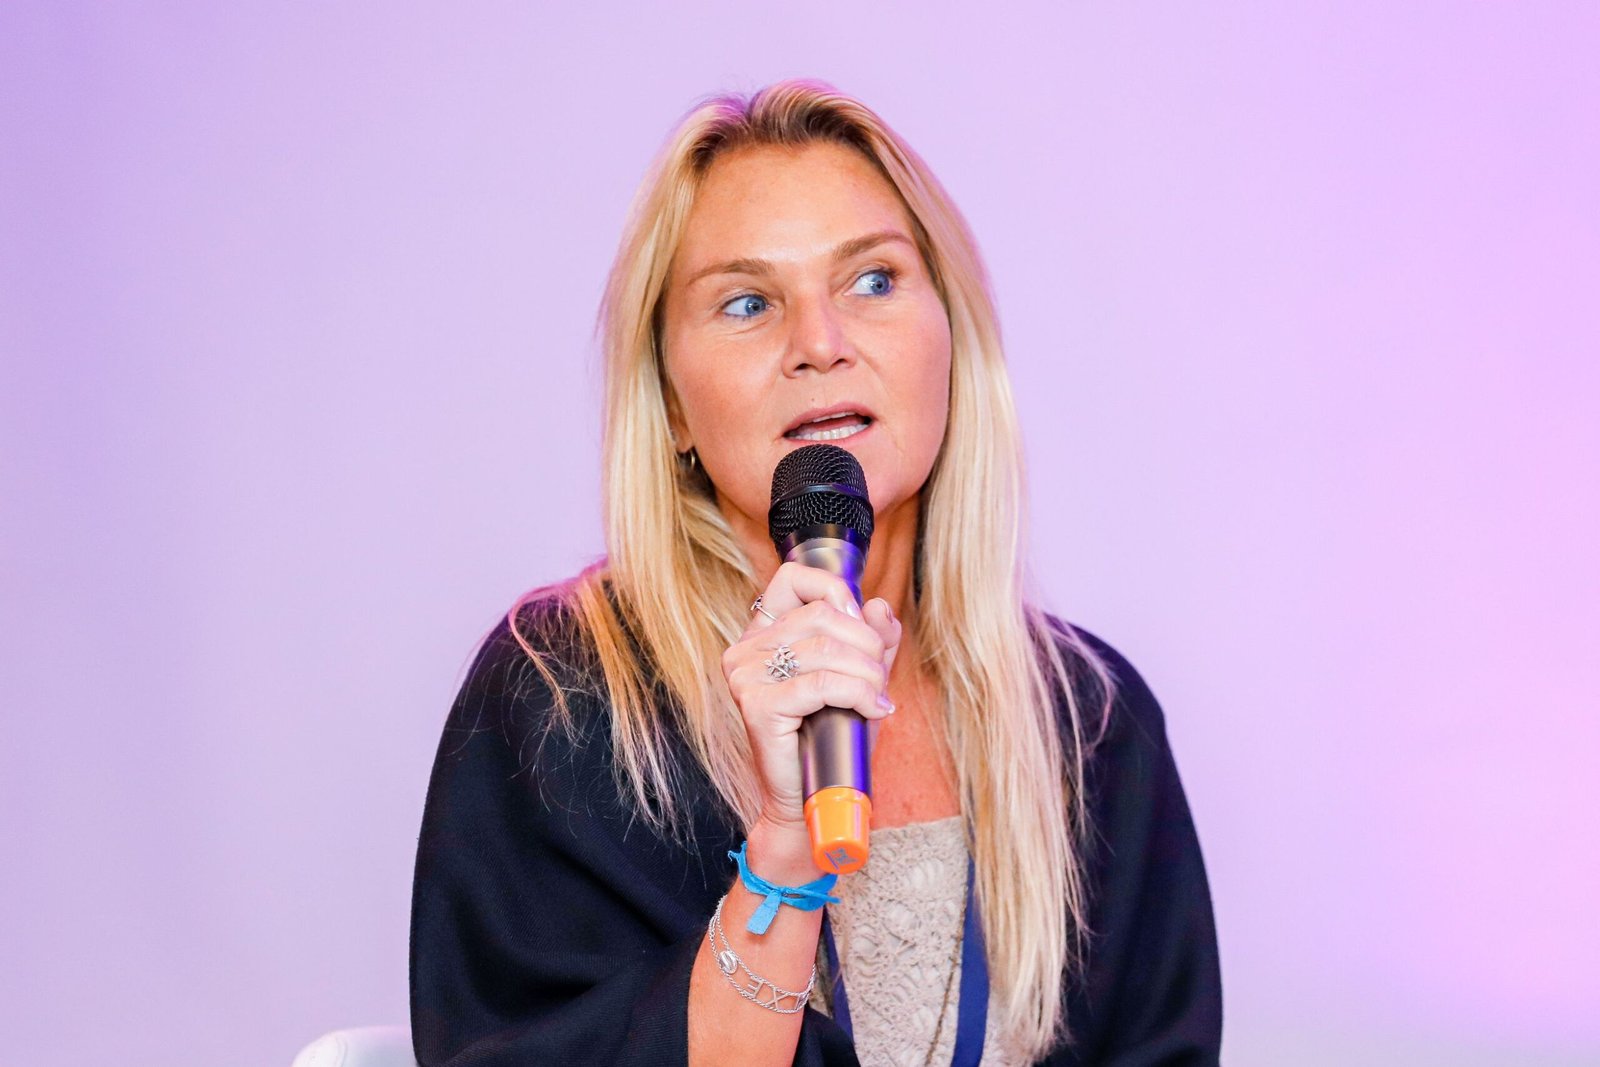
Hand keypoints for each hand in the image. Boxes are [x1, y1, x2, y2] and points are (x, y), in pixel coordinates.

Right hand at [722, 562, 901, 834]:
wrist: (808, 802)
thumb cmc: (832, 739)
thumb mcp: (860, 679)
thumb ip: (872, 641)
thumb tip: (880, 606)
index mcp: (762, 635)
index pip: (792, 578)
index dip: (836, 591)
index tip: (862, 626)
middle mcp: (745, 650)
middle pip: (821, 615)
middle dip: (866, 643)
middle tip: (881, 678)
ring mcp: (746, 676)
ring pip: (826, 648)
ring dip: (868, 673)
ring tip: (880, 698)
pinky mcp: (757, 706)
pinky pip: (822, 684)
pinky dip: (860, 694)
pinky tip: (875, 710)